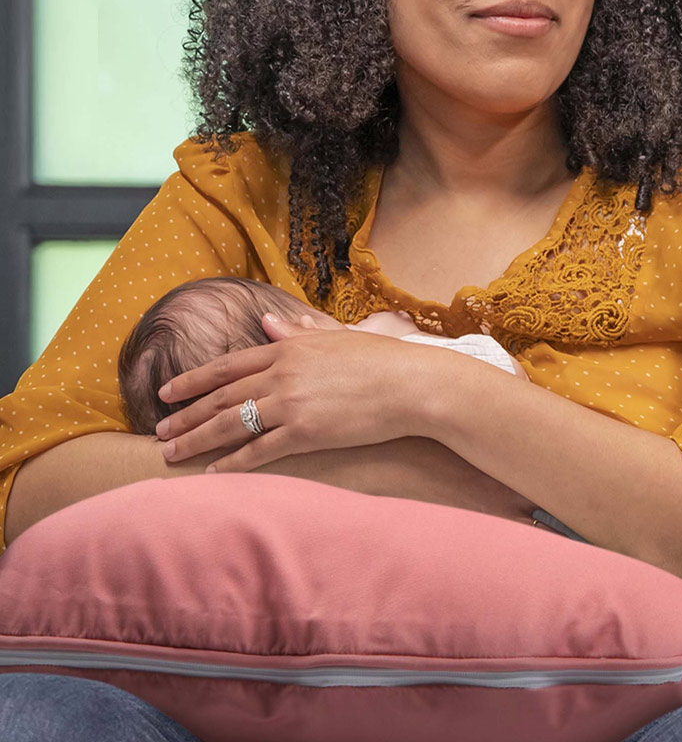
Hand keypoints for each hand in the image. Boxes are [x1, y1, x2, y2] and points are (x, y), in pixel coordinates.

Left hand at [155, 314, 438, 472]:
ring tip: (171, 453)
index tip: (167, 392)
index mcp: (287, 349)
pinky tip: (213, 472)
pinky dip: (233, 463)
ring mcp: (291, 404)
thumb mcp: (335, 337)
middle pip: (221, 397)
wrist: (411, 384)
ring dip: (198, 440)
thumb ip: (297, 331)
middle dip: (186, 415)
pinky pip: (260, 451)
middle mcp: (281, 374)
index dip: (193, 380)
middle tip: (158, 430)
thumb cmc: (379, 360)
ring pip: (232, 424)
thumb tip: (267, 321)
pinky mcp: (306, 433)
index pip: (227, 366)